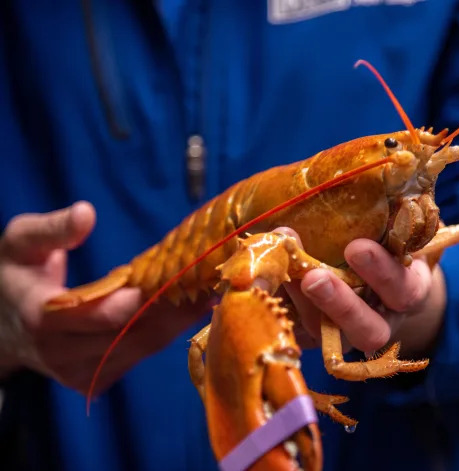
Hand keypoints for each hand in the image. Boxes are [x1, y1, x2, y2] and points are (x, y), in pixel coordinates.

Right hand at [0, 202, 211, 393]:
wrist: (1, 324)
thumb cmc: (16, 273)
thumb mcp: (22, 241)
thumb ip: (53, 229)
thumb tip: (86, 213)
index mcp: (42, 320)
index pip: (104, 316)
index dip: (145, 298)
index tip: (180, 274)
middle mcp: (61, 355)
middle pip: (134, 335)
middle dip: (175, 308)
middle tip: (210, 280)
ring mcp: (79, 374)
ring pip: (143, 348)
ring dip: (178, 321)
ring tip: (208, 291)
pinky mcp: (94, 382)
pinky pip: (139, 356)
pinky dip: (165, 332)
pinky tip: (187, 308)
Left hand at [278, 228, 446, 357]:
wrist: (376, 279)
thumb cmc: (387, 244)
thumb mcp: (396, 231)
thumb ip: (390, 215)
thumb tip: (371, 175)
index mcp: (407, 294)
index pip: (404, 291)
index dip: (381, 273)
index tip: (355, 247)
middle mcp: (381, 321)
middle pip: (367, 330)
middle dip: (339, 304)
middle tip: (314, 277)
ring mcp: (346, 334)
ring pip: (328, 335)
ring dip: (302, 305)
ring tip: (282, 274)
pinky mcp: (316, 336)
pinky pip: (298, 332)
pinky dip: (280, 308)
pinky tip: (262, 283)